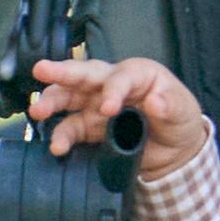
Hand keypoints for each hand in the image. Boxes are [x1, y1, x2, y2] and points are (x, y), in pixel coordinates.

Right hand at [23, 52, 206, 177]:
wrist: (173, 150)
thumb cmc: (178, 118)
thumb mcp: (182, 111)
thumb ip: (170, 106)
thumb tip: (156, 102)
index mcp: (136, 73)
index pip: (120, 77)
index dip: (112, 91)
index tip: (109, 109)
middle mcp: (111, 84)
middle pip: (84, 75)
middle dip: (62, 73)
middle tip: (41, 70)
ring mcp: (96, 105)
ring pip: (69, 97)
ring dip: (52, 102)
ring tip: (37, 111)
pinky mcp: (90, 128)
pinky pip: (71, 129)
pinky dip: (62, 137)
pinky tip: (57, 147)